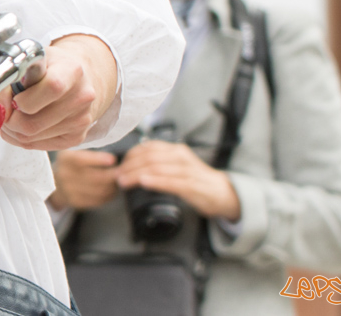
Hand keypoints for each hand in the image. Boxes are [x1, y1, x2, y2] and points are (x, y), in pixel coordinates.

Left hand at [0, 34, 117, 150]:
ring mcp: (81, 120)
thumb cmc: (50, 67)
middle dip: (9, 120)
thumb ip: (10, 78)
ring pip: (31, 138)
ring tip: (11, 115)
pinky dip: (21, 138)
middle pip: (33, 123)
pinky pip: (37, 146)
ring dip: (12, 130)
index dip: (24, 99)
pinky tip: (21, 124)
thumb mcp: (30, 60)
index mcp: (72, 71)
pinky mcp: (76, 138)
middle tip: (3, 110)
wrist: (79, 79)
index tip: (12, 98)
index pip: (51, 88)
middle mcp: (81, 97)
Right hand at [50, 149, 119, 209]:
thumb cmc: (73, 164)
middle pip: (95, 177)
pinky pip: (97, 200)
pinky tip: (112, 191)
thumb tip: (114, 159)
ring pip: (99, 190)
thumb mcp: (76, 153)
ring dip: (113, 187)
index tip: (113, 159)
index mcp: (65, 159)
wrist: (56, 182)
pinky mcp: (75, 202)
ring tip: (120, 181)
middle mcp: (64, 174)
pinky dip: (108, 196)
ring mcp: (68, 190)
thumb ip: (91, 153)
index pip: (82, 159)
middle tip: (124, 172)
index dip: (98, 159)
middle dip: (113, 175)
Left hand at [116, 140, 240, 220]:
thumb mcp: (177, 166)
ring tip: (123, 181)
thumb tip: (134, 164)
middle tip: (117, 176)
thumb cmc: (196, 180)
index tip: (119, 166)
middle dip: (129, 166)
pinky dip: (155, 181)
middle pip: (148, 157)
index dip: (130, 156)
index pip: (147, 147)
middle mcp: (180, 156)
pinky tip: (144, 182)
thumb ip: (159, 162)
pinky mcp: (192, 186)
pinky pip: (171, 181)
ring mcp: (187, 170)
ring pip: (156, 168)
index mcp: (175, 150)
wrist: (222, 192)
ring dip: (136, 174)